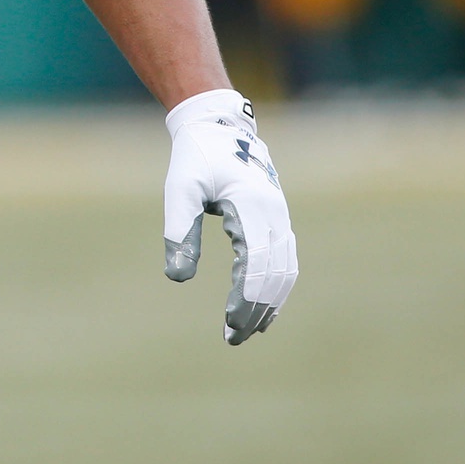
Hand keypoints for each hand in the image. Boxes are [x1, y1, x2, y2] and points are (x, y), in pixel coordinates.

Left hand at [161, 89, 297, 344]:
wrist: (218, 126)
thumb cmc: (195, 157)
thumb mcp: (181, 189)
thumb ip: (180, 231)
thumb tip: (178, 279)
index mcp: (251, 204)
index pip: (256, 263)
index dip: (246, 297)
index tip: (230, 325)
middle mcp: (274, 212)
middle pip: (274, 272)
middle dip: (257, 308)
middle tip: (233, 337)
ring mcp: (280, 215)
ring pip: (285, 269)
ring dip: (270, 302)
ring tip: (247, 331)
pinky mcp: (278, 218)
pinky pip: (286, 259)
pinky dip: (278, 287)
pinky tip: (263, 309)